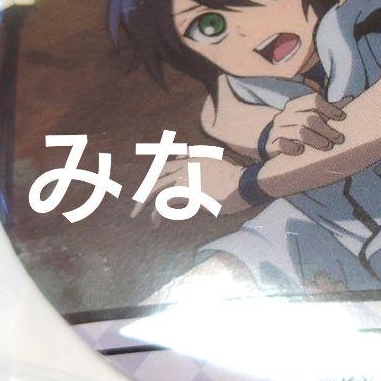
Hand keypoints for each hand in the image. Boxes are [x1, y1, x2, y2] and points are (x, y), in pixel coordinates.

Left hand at [130, 155, 246, 218]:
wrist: (244, 184)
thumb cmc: (234, 177)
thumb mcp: (216, 161)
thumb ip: (199, 160)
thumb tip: (182, 158)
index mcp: (192, 158)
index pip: (166, 165)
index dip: (155, 177)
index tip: (149, 187)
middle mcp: (185, 166)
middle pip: (156, 177)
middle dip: (143, 191)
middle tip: (136, 204)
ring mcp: (185, 180)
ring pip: (156, 190)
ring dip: (144, 203)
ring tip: (138, 214)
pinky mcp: (187, 195)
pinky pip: (164, 204)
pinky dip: (157, 214)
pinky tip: (156, 222)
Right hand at [265, 93, 345, 155]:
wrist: (269, 141)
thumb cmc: (297, 128)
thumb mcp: (308, 116)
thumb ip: (328, 110)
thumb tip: (351, 99)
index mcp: (295, 106)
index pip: (314, 100)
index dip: (330, 108)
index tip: (342, 118)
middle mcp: (285, 115)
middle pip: (310, 118)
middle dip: (327, 129)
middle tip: (339, 139)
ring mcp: (277, 130)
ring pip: (300, 132)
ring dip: (317, 140)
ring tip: (328, 146)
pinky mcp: (271, 145)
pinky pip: (283, 145)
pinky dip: (294, 148)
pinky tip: (302, 151)